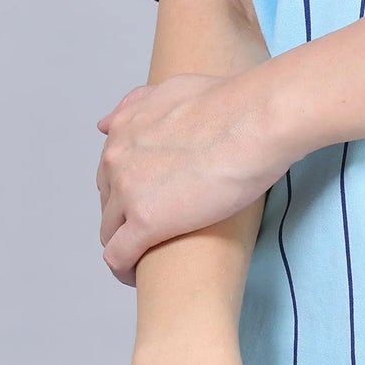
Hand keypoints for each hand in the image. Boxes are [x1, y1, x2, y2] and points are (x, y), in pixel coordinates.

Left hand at [95, 71, 288, 284]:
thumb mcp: (175, 89)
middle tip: (161, 224)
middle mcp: (116, 158)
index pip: (111, 169)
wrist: (257, 120)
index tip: (152, 198)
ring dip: (125, 243)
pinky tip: (139, 275)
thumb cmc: (233, 102)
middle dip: (127, 214)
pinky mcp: (145, 223)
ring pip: (109, 232)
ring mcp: (128, 192)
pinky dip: (124, 269)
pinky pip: (117, 257)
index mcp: (125, 128)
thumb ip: (138, 105)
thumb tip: (107, 124)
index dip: (131, 187)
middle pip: (108, 200)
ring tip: (150, 255)